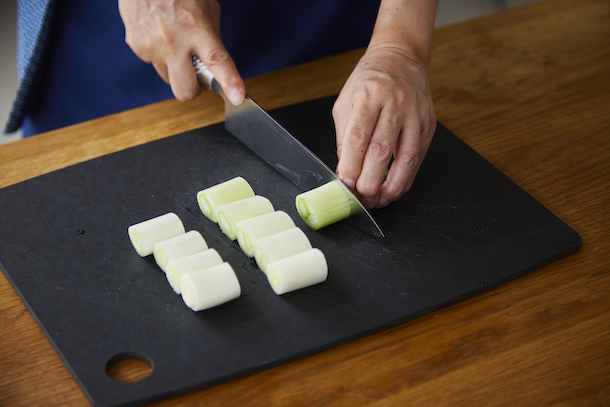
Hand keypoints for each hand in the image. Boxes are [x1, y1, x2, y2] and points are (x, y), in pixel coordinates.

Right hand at [118, 0, 244, 103]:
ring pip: (168, 78)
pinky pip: (154, 64)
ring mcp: (151, 46)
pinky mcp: (136, 46)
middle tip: (197, 75)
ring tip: (176, 43)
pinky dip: (160, 55)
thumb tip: (215, 67)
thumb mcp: (207, 10)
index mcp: (196, 28)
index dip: (229, 82)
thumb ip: (212, 41)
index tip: (237, 97)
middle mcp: (172, 41)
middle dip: (193, 89)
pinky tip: (160, 35)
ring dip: (175, 69)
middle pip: (184, 91)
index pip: (217, 62)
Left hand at [333, 46, 435, 208]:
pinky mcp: (429, 125)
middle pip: (382, 150)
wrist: (401, 59)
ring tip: (379, 201)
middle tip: (361, 198)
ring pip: (406, 158)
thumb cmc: (368, 82)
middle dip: (370, 180)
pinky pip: (418, 158)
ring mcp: (415, 114)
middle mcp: (394, 103)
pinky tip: (393, 189)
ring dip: (392, 186)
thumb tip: (345, 174)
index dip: (351, 164)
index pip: (358, 136)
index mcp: (368, 95)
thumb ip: (345, 138)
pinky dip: (405, 178)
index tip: (345, 184)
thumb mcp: (346, 102)